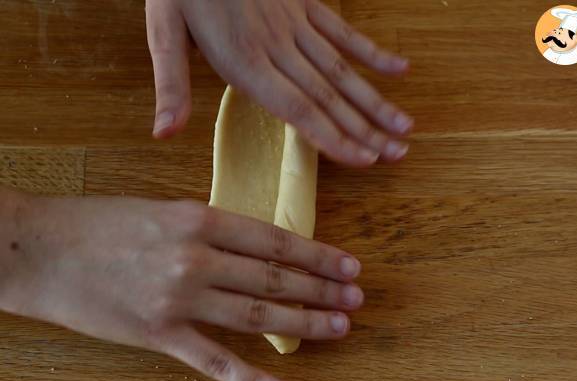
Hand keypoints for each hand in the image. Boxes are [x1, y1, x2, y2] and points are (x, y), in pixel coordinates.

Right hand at [0, 193, 362, 380]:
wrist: (37, 248)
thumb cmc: (99, 223)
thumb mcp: (163, 210)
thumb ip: (210, 229)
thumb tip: (256, 248)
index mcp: (199, 218)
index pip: (275, 240)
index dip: (317, 255)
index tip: (348, 266)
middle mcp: (196, 258)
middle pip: (275, 279)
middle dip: (322, 290)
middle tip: (356, 299)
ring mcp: (178, 299)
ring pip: (257, 316)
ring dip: (304, 324)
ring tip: (339, 327)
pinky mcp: (158, 335)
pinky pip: (215, 362)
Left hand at [146, 0, 412, 166]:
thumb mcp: (163, 31)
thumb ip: (171, 85)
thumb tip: (164, 134)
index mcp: (244, 61)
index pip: (298, 109)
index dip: (333, 138)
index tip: (365, 160)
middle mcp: (277, 47)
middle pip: (329, 96)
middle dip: (366, 129)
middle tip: (399, 154)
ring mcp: (295, 23)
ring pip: (343, 69)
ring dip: (376, 100)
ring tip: (405, 126)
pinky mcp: (303, 3)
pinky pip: (342, 31)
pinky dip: (371, 52)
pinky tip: (399, 69)